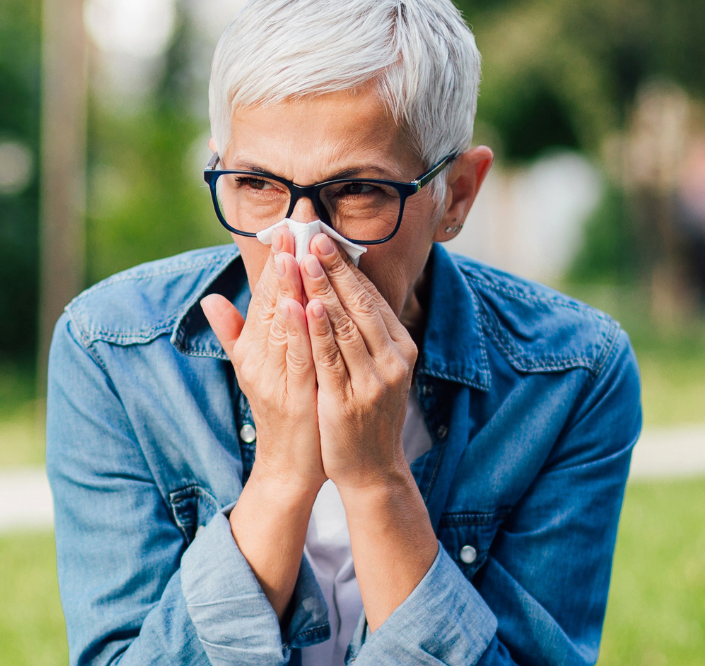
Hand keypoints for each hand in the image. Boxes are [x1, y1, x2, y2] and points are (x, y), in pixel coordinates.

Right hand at [202, 228, 323, 491]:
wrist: (291, 467)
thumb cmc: (280, 413)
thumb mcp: (255, 370)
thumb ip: (235, 334)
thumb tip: (210, 300)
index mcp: (254, 350)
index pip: (265, 297)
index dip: (275, 261)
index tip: (286, 225)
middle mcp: (259, 360)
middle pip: (271, 303)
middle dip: (282, 261)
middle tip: (294, 221)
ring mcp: (275, 379)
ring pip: (281, 326)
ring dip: (287, 287)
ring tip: (293, 251)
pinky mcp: (293, 398)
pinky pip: (296, 359)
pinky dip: (297, 331)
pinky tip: (302, 304)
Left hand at [298, 232, 418, 491]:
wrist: (372, 470)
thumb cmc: (367, 414)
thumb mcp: (375, 369)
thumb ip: (362, 331)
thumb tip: (341, 289)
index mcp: (400, 347)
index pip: (370, 296)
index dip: (345, 264)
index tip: (321, 235)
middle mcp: (393, 360)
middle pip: (359, 303)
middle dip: (333, 266)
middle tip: (311, 233)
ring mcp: (374, 381)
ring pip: (345, 325)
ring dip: (322, 289)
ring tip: (304, 258)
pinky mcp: (349, 401)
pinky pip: (331, 359)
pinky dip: (318, 331)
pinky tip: (304, 306)